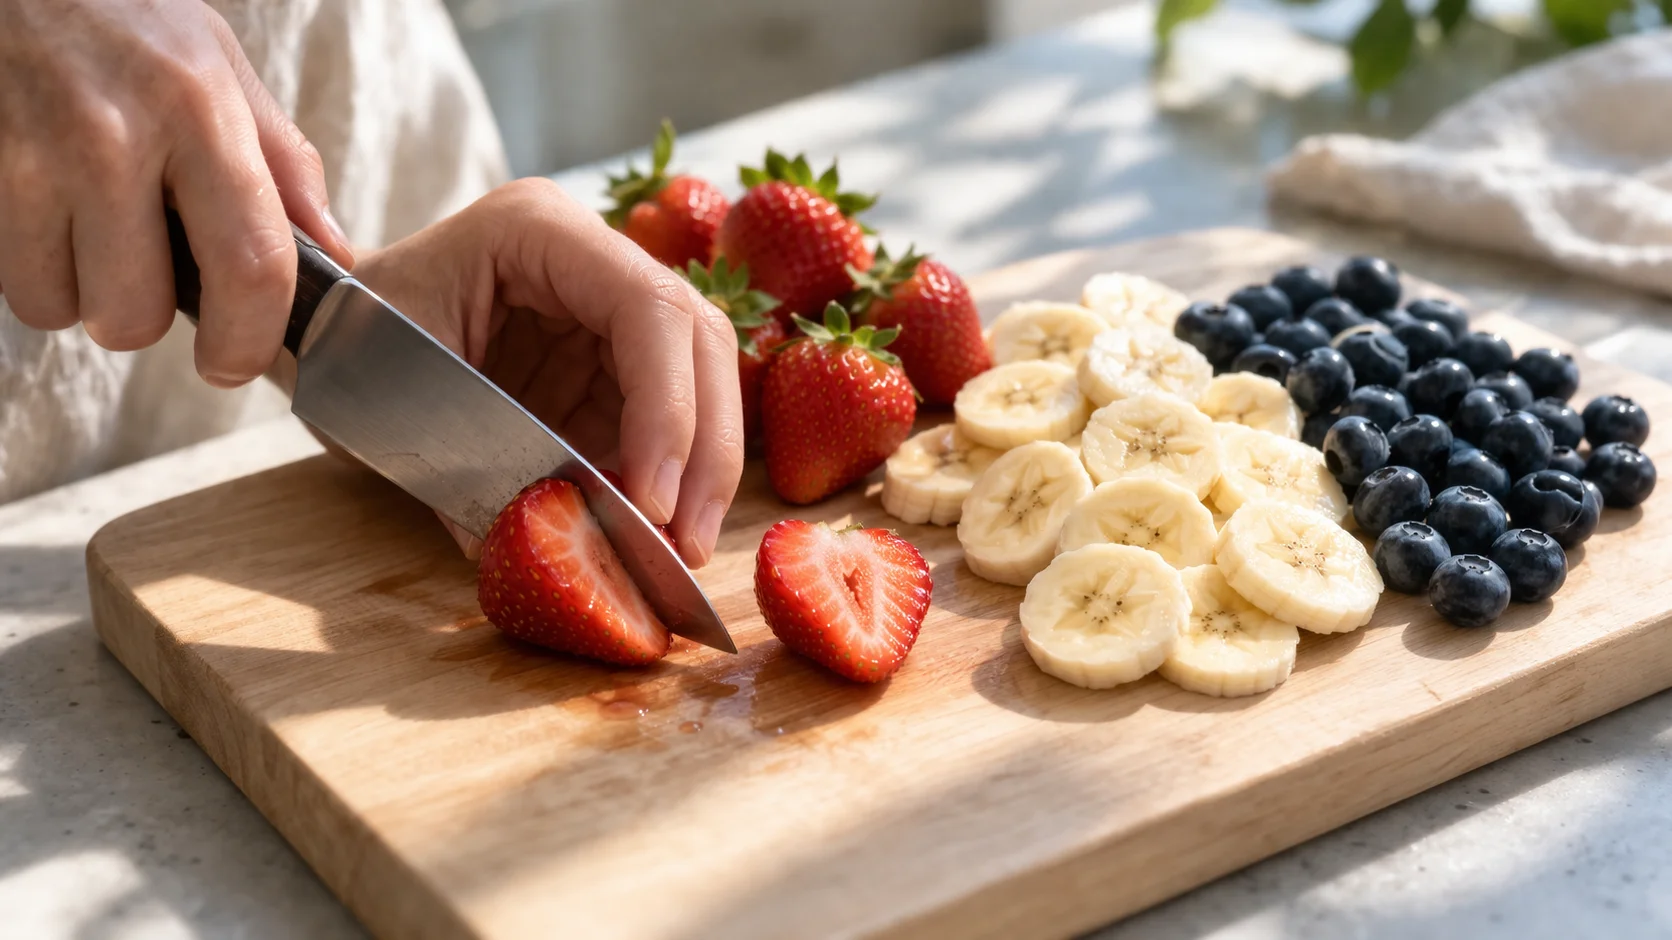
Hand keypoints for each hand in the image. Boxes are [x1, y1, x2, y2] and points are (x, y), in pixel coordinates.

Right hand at [0, 0, 353, 385]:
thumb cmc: (121, 17)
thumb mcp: (217, 63)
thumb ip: (282, 163)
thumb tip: (334, 252)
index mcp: (199, 111)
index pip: (250, 265)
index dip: (248, 341)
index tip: (234, 361)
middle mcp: (113, 137)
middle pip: (138, 314)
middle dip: (143, 315)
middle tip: (145, 266)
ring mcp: (30, 157)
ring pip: (63, 308)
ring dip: (80, 291)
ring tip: (89, 227)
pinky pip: (11, 280)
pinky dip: (32, 266)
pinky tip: (48, 213)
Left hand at [350, 179, 745, 567]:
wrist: (318, 336)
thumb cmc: (344, 339)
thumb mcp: (397, 392)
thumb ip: (478, 462)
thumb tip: (553, 538)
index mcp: (539, 230)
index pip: (647, 308)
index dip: (668, 406)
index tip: (653, 499)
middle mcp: (591, 259)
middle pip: (697, 341)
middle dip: (705, 449)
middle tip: (688, 542)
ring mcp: (605, 312)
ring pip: (700, 382)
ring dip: (700, 474)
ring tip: (681, 552)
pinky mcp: (608, 366)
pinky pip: (661, 423)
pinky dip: (665, 483)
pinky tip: (654, 537)